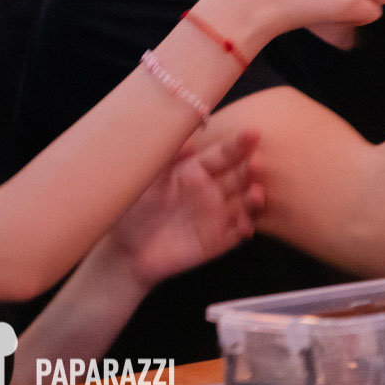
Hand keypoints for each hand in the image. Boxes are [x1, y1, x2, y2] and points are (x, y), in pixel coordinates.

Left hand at [107, 130, 263, 290]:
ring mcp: (215, 216)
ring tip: (256, 193)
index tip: (254, 134)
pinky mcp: (215, 241)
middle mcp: (210, 190)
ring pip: (244, 203)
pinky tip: (246, 224)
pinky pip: (236, 234)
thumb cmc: (134, 209)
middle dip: (252, 169)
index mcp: (195, 170)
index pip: (222, 155)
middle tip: (258, 165)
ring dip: (254, 198)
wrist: (127, 251)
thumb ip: (167, 160)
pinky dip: (245, 228)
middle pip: (239, 176)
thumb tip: (188, 142)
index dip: (238, 145)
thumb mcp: (147, 180)